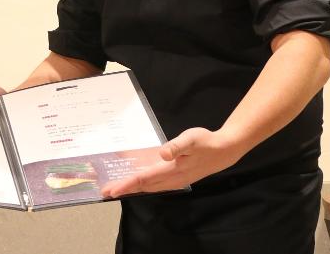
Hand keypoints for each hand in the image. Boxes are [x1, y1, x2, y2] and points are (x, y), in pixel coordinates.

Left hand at [101, 127, 242, 197]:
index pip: (144, 179)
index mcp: (172, 170)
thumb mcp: (191, 138)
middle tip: (105, 191)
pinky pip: (155, 185)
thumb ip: (176, 146)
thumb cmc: (206, 142)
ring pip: (149, 187)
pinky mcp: (177, 178)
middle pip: (143, 186)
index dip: (126, 184)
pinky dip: (143, 186)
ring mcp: (175, 180)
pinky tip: (137, 183)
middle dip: (124, 188)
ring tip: (116, 188)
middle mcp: (171, 179)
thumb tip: (162, 153)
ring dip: (132, 188)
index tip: (111, 190)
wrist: (224, 151)